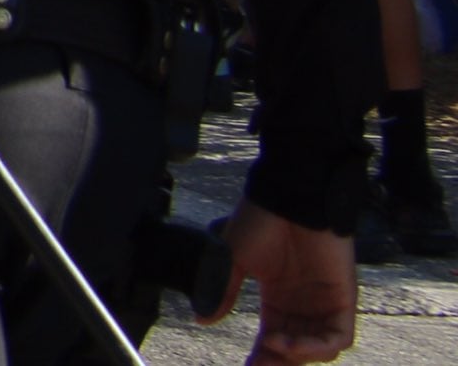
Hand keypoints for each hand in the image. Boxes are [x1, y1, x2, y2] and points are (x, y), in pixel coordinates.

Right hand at [207, 201, 356, 361]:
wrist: (290, 196)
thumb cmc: (263, 220)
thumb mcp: (234, 258)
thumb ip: (223, 290)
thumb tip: (203, 318)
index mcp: (279, 300)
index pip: (272, 340)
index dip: (261, 359)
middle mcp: (303, 307)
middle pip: (296, 350)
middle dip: (278, 364)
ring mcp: (325, 304)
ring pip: (319, 349)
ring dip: (296, 356)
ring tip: (274, 347)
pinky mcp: (343, 299)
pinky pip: (338, 337)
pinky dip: (316, 347)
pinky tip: (291, 343)